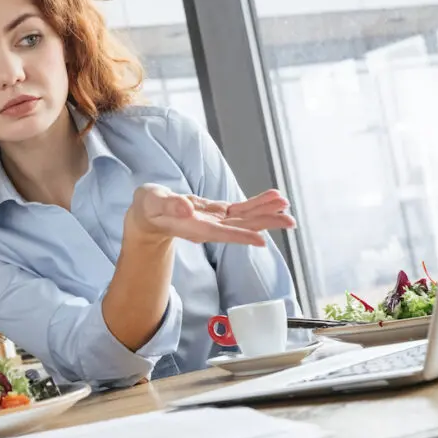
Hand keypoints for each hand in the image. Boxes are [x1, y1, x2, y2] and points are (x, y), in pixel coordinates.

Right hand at [125, 184, 294, 246]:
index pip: (219, 233)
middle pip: (240, 228)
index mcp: (192, 227)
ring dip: (266, 212)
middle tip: (289, 220)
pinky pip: (242, 209)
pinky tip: (274, 198)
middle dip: (265, 223)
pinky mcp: (219, 213)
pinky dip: (258, 203)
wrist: (149, 214)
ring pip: (245, 218)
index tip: (261, 239)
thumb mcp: (152, 202)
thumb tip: (186, 208)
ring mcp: (216, 221)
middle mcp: (209, 228)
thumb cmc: (148, 208)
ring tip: (286, 204)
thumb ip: (168, 205)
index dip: (240, 236)